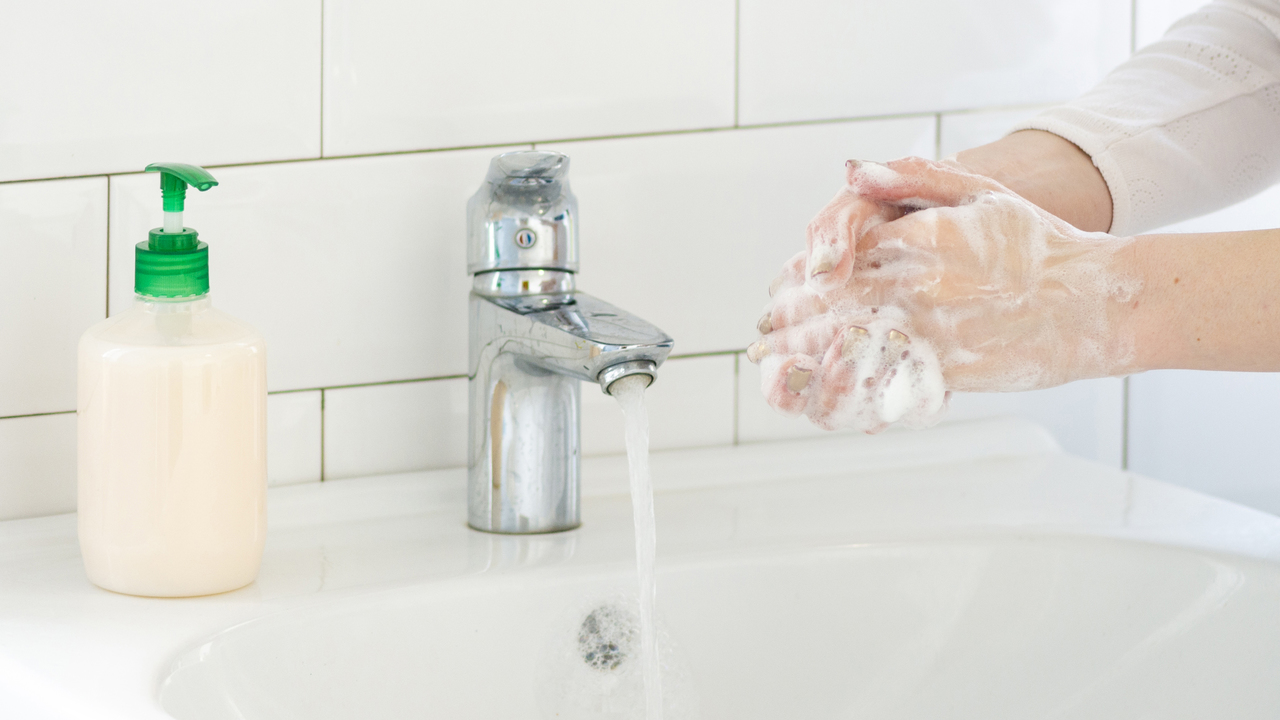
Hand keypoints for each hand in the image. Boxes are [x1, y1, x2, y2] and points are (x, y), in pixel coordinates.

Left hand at [752, 157, 1138, 430]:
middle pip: (827, 307)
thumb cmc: (1039, 246)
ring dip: (801, 364)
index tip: (778, 295)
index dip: (797, 281)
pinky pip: (885, 387)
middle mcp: (916, 284)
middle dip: (787, 326)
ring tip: (775, 375)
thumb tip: (853, 171)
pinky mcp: (949, 372)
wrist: (1098, 300)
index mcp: (916, 238)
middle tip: (761, 342)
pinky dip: (847, 398)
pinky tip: (822, 405)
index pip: (833, 259)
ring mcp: (931, 331)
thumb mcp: (979, 192)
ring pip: (845, 350)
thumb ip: (912, 178)